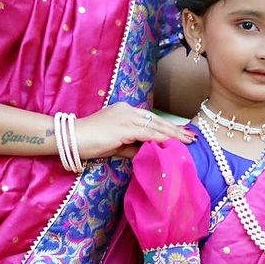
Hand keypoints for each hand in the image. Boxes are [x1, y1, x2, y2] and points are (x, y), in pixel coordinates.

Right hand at [73, 104, 194, 159]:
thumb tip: (147, 153)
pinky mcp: (124, 127)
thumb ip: (132, 146)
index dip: (168, 126)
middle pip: (157, 121)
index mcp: (125, 111)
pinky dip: (161, 139)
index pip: (151, 119)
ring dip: (173, 134)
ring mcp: (126, 117)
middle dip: (176, 129)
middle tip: (192, 136)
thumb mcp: (115, 144)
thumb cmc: (89, 142)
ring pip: (156, 126)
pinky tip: (172, 144)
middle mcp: (128, 110)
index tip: (182, 133)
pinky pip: (147, 134)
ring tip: (188, 141)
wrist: (71, 138)